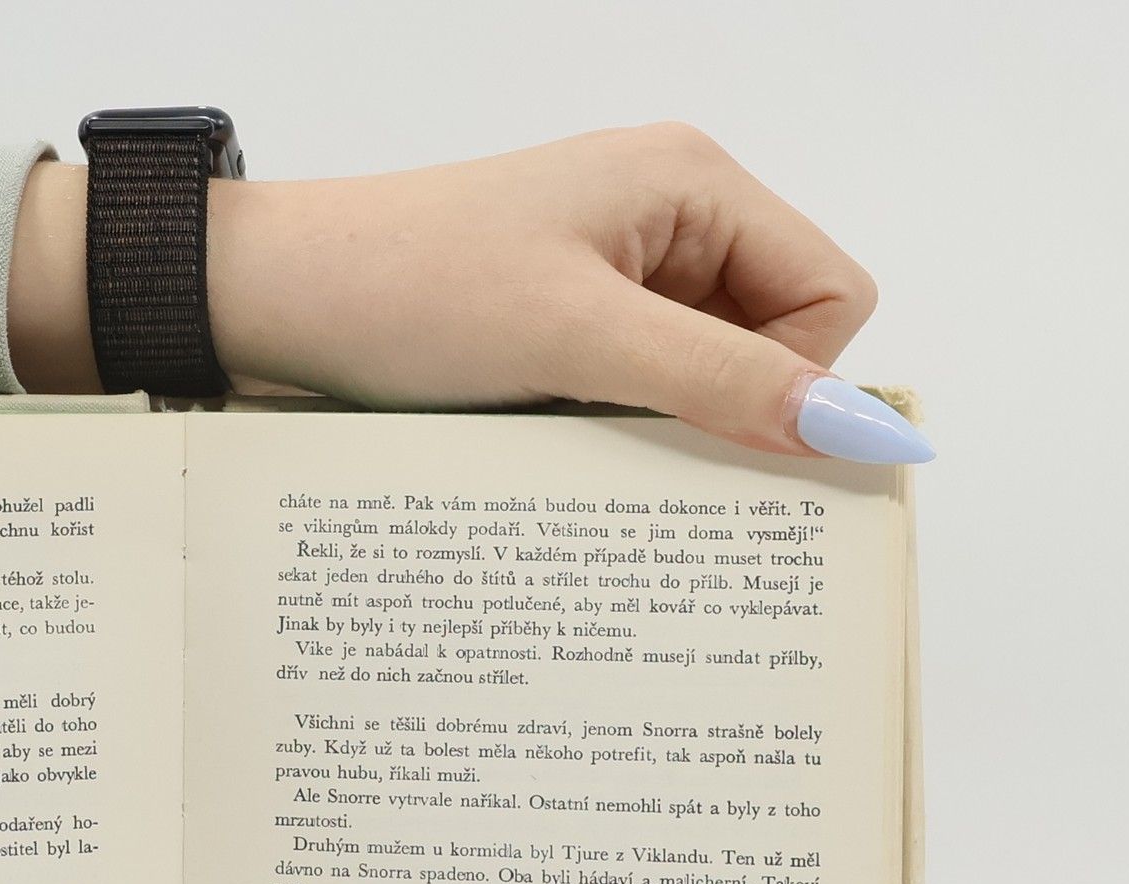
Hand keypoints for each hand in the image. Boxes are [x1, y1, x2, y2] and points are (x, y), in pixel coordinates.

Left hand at [11, 127, 923, 460]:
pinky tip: (553, 447)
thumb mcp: (576, 340)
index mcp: (692, 185)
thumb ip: (720, 382)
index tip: (715, 438)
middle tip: (636, 453)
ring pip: (698, 379)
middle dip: (725, 412)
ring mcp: (608, 276)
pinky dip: (609, 434)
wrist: (269, 301)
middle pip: (771, 343)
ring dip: (657, 431)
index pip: (831, 298)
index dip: (799, 382)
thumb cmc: (408, 289)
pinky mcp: (556, 327)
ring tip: (574, 443)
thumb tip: (859, 432)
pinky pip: (631, 393)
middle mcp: (664, 221)